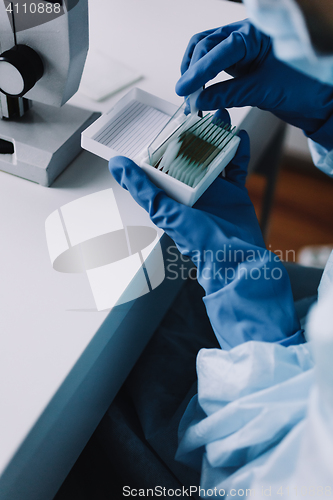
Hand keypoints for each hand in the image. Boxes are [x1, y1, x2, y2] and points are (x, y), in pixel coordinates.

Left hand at [109, 120, 303, 348]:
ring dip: (216, 136)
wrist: (237, 258)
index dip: (164, 141)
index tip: (167, 119)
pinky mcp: (233, 191)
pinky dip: (237, 150)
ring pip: (213, 155)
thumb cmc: (199, 241)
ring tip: (219, 115)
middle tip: (197, 110)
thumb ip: (143, 188)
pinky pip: (235, 165)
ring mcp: (213, 189)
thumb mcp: (165, 212)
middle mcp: (190, 189)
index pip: (163, 162)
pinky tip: (239, 135)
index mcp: (171, 194)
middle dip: (194, 132)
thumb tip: (117, 165)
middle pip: (191, 154)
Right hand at [176, 20, 332, 149]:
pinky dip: (204, 79)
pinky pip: (214, 66)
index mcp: (256, 33)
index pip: (219, 48)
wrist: (319, 99)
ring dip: (195, 74)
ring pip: (206, 53)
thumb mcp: (264, 90)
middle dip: (193, 72)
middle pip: (206, 45)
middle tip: (188, 99)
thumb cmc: (305, 87)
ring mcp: (242, 49)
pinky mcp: (240, 64)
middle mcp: (246, 36)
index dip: (199, 71)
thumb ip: (230, 94)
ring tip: (191, 98)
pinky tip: (201, 94)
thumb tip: (200, 100)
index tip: (185, 89)